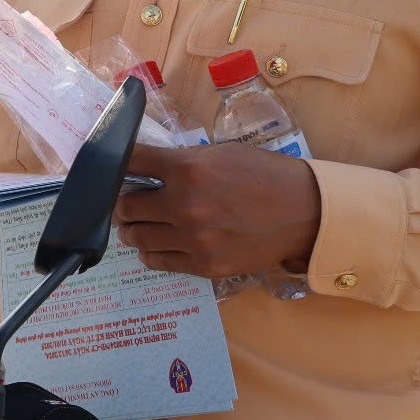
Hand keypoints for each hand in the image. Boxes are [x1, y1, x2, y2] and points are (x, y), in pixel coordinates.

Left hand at [118, 142, 321, 280]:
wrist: (304, 212)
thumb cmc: (263, 176)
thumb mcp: (220, 154)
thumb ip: (180, 162)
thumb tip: (145, 169)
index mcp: (188, 169)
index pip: (130, 163)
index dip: (116, 165)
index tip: (114, 170)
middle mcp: (185, 204)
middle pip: (126, 207)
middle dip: (124, 204)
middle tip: (128, 203)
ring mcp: (194, 239)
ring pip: (137, 237)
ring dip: (133, 230)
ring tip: (139, 225)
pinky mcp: (204, 265)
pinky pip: (158, 261)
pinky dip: (150, 252)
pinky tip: (155, 244)